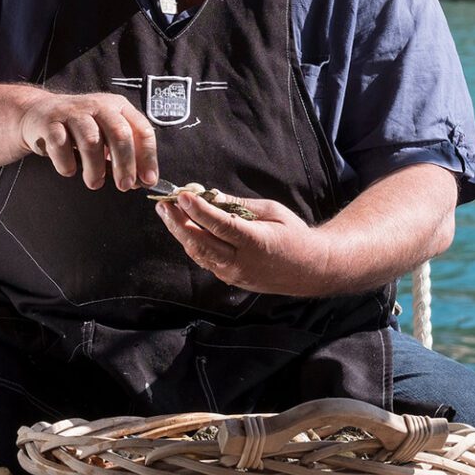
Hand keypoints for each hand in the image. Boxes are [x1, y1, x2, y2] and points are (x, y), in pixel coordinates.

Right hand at [16, 91, 157, 190]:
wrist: (39, 113)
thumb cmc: (79, 128)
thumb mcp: (105, 134)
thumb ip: (124, 154)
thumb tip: (140, 180)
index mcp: (118, 107)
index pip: (142, 130)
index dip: (148, 157)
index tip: (148, 180)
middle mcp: (98, 105)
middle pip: (120, 133)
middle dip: (125, 164)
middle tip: (124, 185)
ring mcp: (73, 112)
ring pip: (91, 141)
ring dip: (95, 168)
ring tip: (94, 182)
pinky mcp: (50, 122)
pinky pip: (61, 146)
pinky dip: (66, 163)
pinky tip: (69, 169)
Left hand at [154, 190, 332, 295]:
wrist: (310, 269)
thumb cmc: (294, 234)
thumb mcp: (271, 211)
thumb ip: (240, 205)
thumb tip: (211, 195)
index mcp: (255, 242)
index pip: (220, 225)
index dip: (198, 210)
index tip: (182, 195)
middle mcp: (242, 262)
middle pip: (201, 243)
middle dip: (179, 222)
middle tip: (164, 204)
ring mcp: (234, 274)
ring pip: (199, 254)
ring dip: (181, 233)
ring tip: (167, 214)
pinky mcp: (230, 278)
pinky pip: (206, 260)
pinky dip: (192, 244)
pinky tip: (183, 228)